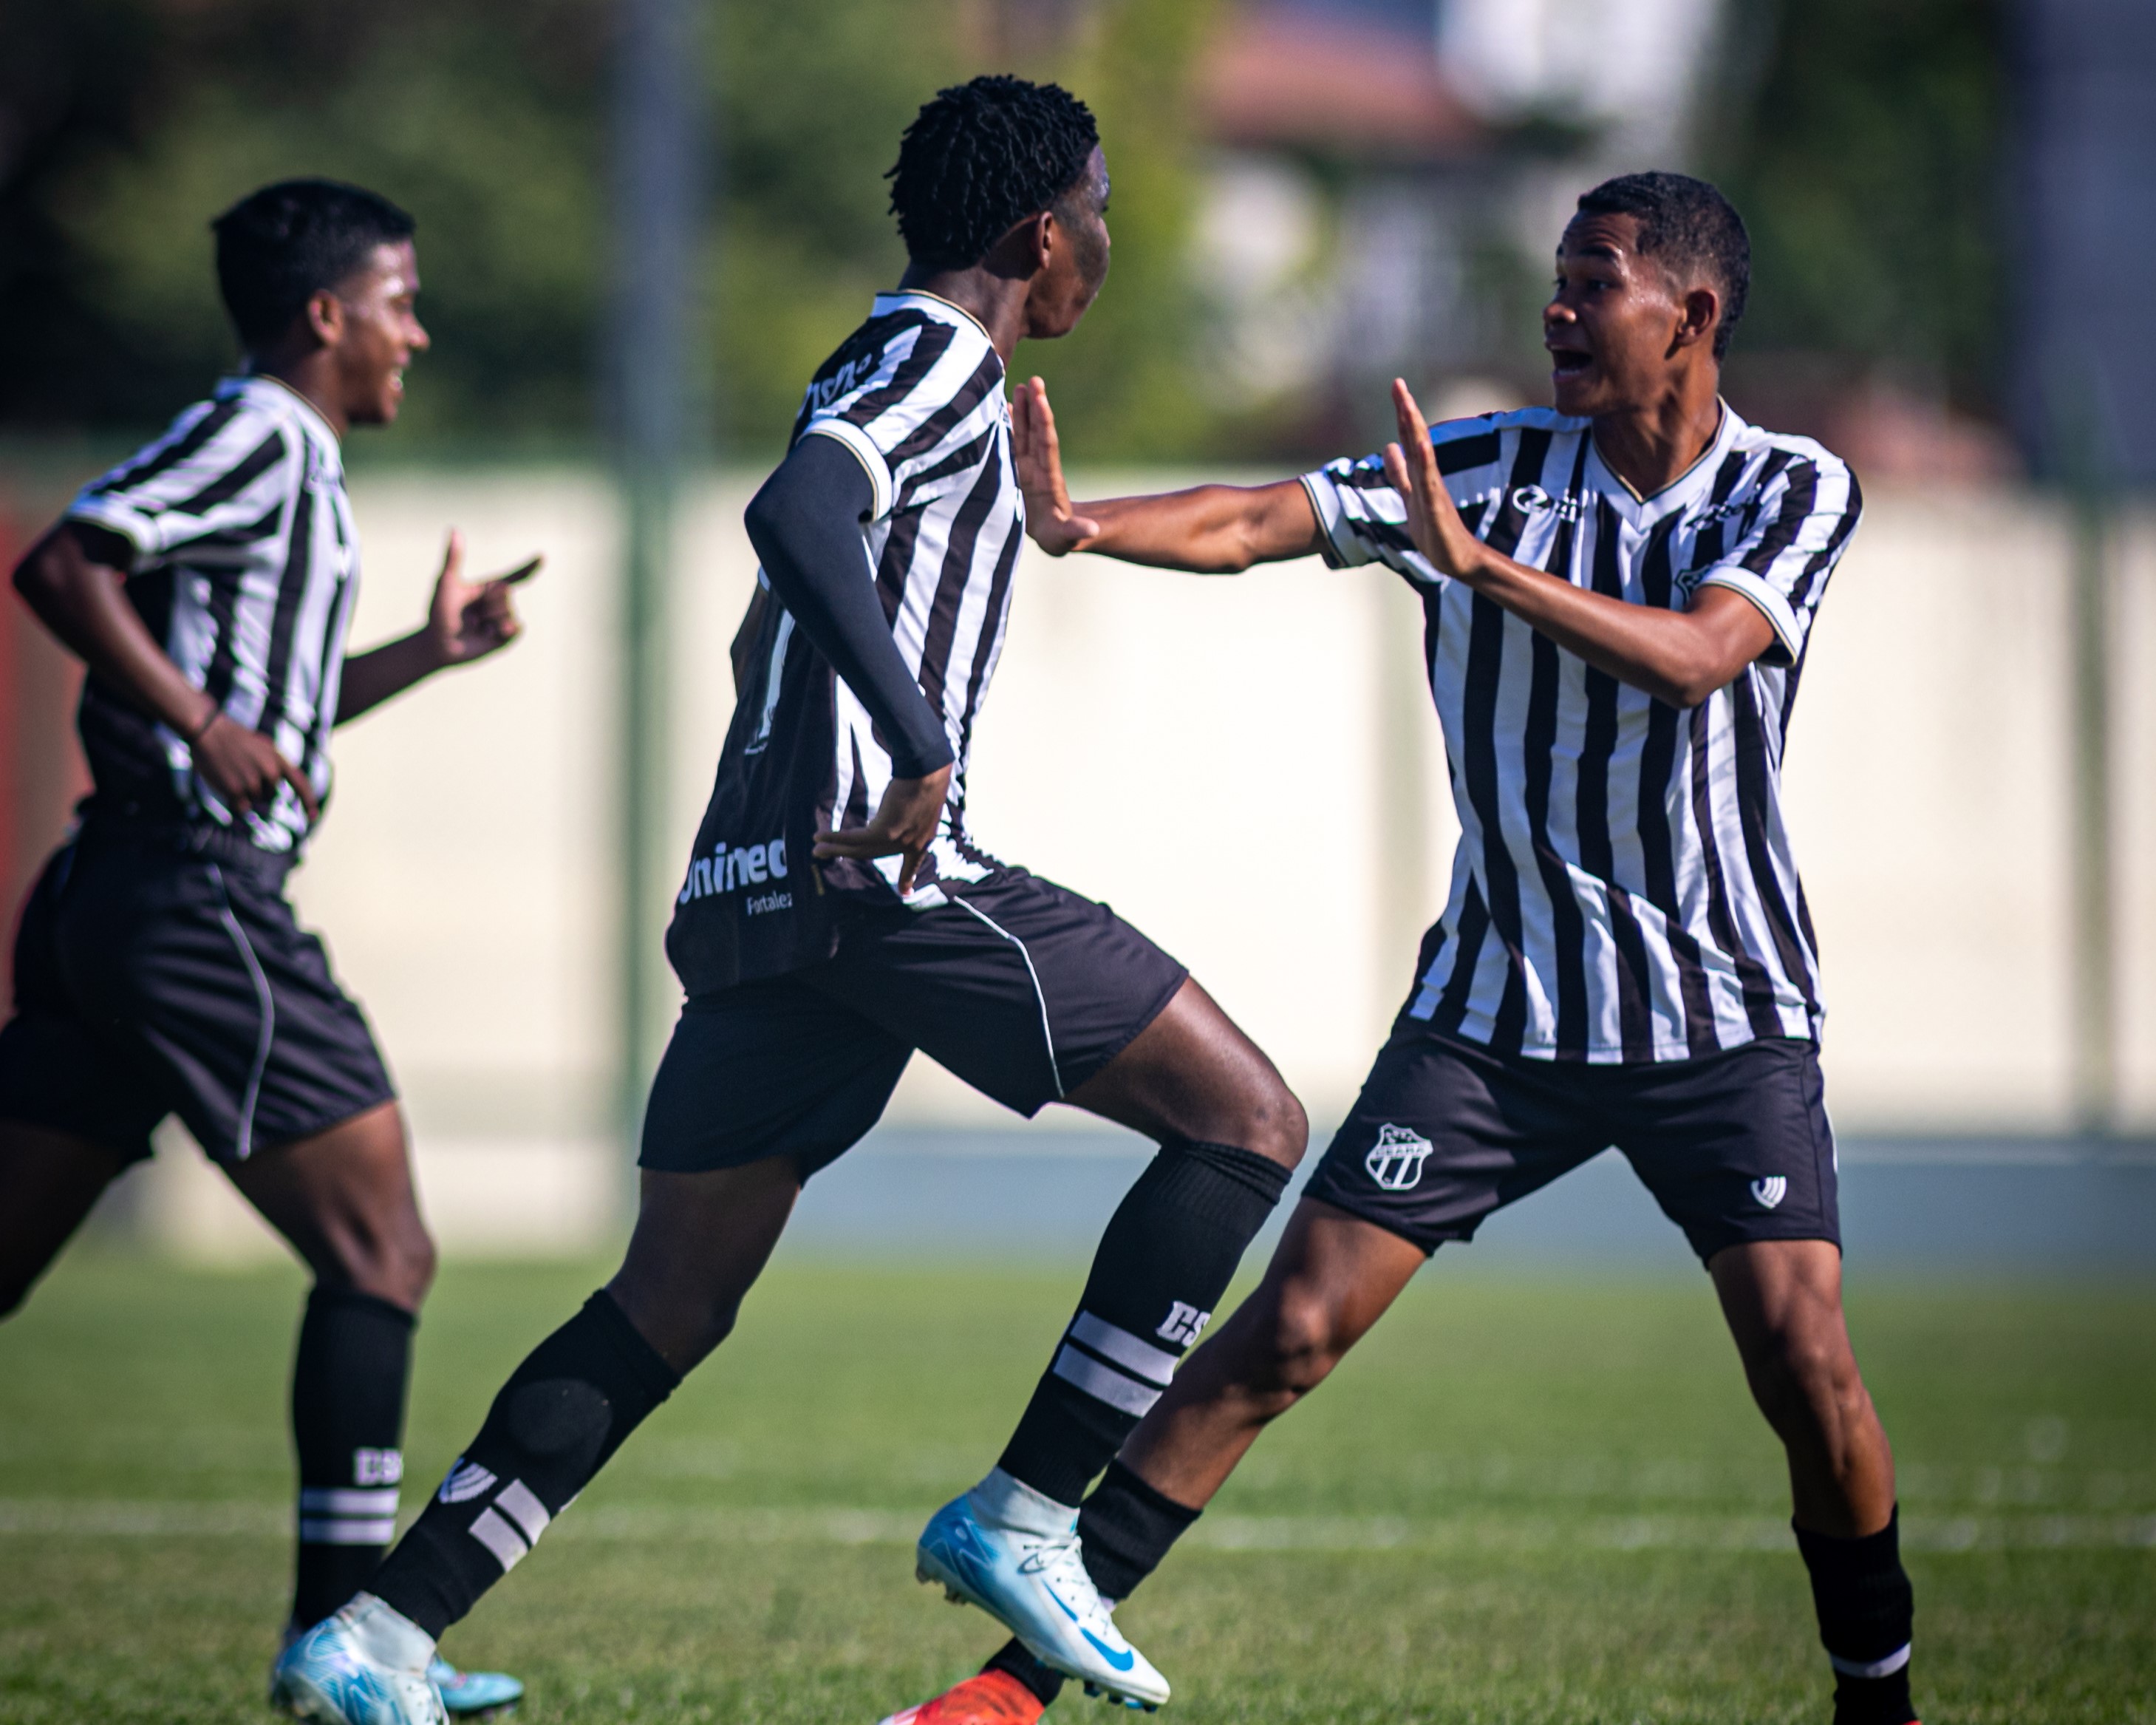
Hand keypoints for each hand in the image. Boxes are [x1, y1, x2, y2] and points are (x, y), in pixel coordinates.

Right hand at [190, 709, 320, 825]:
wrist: (209, 731)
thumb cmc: (234, 739)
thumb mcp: (262, 747)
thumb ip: (273, 765)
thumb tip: (276, 785)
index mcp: (278, 759)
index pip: (300, 783)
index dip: (308, 801)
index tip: (312, 817)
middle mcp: (270, 772)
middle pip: (270, 796)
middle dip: (258, 790)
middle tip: (241, 771)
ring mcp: (253, 782)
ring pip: (255, 801)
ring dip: (244, 794)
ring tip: (232, 772)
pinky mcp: (236, 791)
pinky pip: (241, 808)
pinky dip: (235, 802)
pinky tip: (226, 784)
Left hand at [425, 530, 537, 668]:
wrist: (439, 644)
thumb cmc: (440, 613)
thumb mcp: (446, 583)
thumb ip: (453, 558)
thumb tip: (454, 529)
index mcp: (491, 587)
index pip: (516, 575)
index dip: (530, 566)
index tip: (542, 557)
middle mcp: (502, 602)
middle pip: (506, 593)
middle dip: (486, 602)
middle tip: (470, 613)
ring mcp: (506, 620)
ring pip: (509, 612)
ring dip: (488, 619)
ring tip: (475, 626)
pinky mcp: (508, 637)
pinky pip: (516, 628)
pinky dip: (501, 630)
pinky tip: (486, 634)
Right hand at [812, 763, 953, 894]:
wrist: (928, 773)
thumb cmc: (928, 776)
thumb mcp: (923, 800)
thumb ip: (910, 813)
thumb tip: (896, 809)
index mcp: (923, 840)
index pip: (914, 863)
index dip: (909, 878)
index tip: (906, 893)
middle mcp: (910, 845)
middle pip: (874, 853)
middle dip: (846, 855)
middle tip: (826, 855)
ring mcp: (897, 841)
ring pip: (860, 849)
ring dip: (835, 849)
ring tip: (816, 849)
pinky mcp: (884, 832)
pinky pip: (854, 838)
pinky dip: (835, 838)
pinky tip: (819, 837)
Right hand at [1011, 377, 1099, 555]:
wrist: (1055, 535)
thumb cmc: (1060, 538)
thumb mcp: (1069, 537)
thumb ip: (1077, 531)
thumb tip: (1092, 531)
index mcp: (1049, 479)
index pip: (1046, 444)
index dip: (1042, 422)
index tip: (1041, 398)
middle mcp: (1039, 468)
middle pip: (1036, 432)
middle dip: (1034, 407)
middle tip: (1033, 380)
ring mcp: (1028, 467)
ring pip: (1024, 434)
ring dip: (1022, 411)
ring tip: (1018, 385)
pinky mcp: (1018, 471)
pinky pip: (1012, 444)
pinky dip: (1009, 426)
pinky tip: (1004, 407)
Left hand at [1381, 378, 1486, 581]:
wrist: (1455, 560)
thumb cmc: (1435, 530)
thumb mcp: (1409, 496)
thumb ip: (1399, 472)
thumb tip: (1388, 447)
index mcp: (1419, 474)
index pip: (1409, 437)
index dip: (1402, 413)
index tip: (1397, 385)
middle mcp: (1427, 477)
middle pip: (1415, 438)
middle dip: (1407, 411)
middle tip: (1398, 383)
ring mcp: (1433, 491)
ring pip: (1423, 455)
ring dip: (1415, 429)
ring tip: (1408, 405)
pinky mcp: (1437, 508)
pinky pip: (1430, 482)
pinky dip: (1425, 463)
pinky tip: (1420, 445)